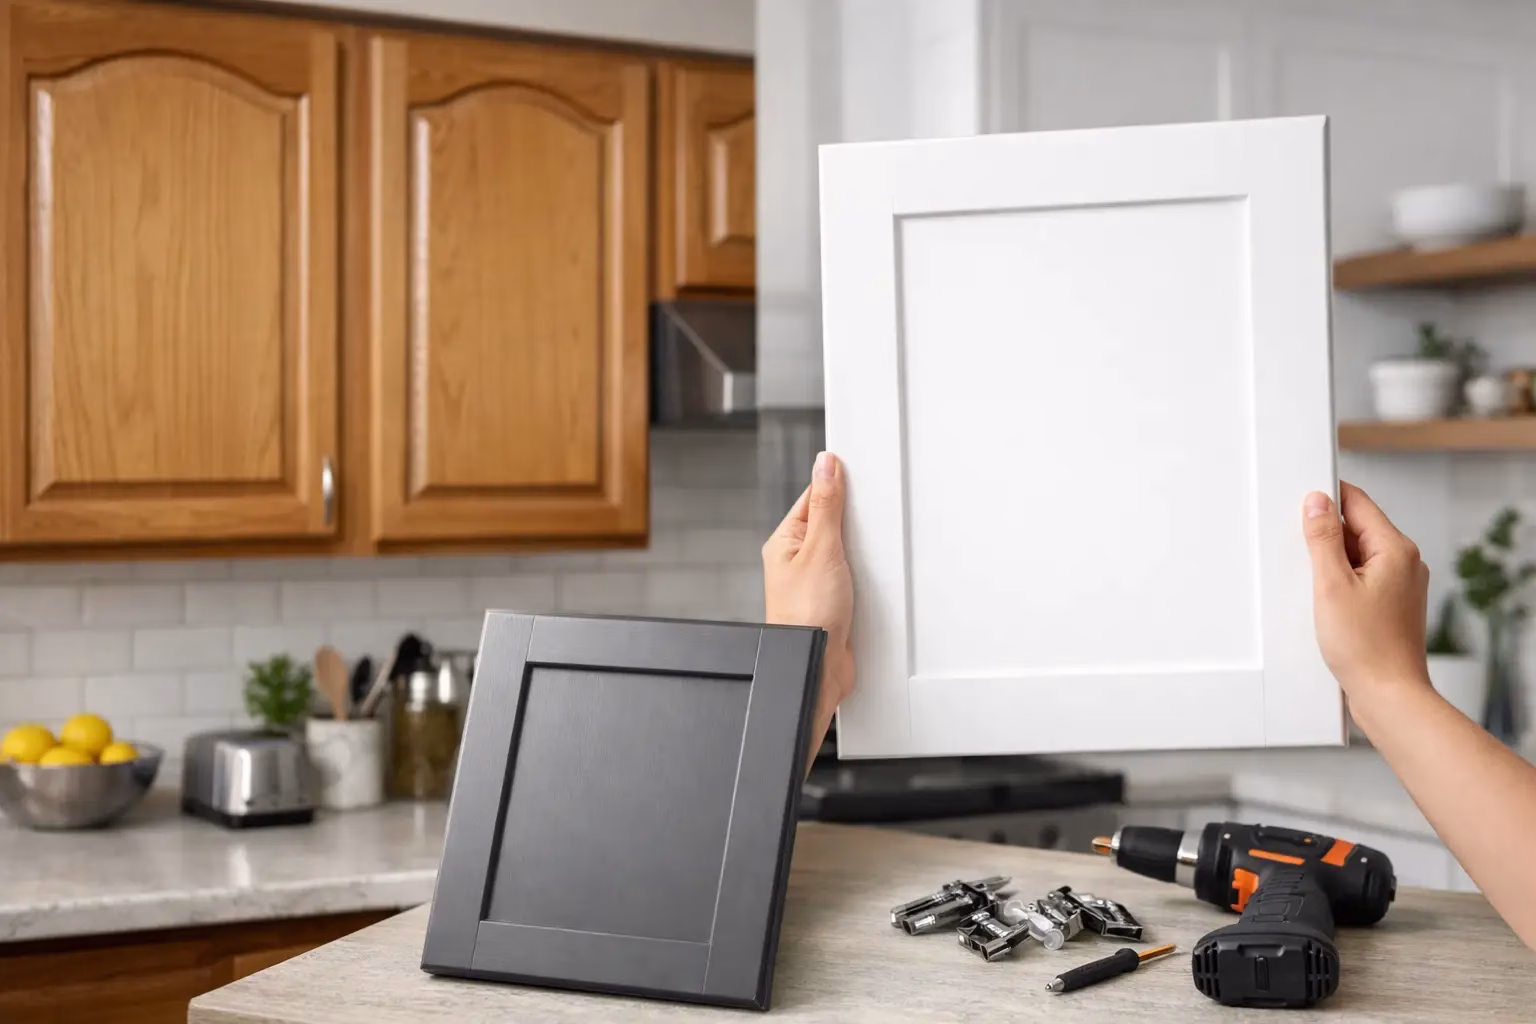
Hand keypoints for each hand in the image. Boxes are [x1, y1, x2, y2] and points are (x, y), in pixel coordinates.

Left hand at [763, 452, 854, 764]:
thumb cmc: (806, 616)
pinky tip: (876, 579)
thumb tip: (825, 465)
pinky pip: (856, 577)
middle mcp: (798, 561)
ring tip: (872, 556)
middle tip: (871, 521)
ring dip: (863, 554)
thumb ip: (826, 506)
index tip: (859, 477)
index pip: (813, 499)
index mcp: (785, 543)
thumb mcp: (821, 549)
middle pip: (832, 525)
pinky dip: (868, 576)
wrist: (817, 667)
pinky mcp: (835, 601)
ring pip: (848, 552)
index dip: (837, 488)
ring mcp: (817, 582)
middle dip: (855, 524)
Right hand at [1302, 482, 1431, 704]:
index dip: (1327, 498)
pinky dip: (1340, 582)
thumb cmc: (1366, 647)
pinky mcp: (1391, 604)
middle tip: (1302, 554)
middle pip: (1357, 528)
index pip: (1358, 503)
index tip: (1300, 501)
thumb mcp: (1332, 585)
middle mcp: (1405, 563)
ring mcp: (1400, 585)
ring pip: (1358, 555)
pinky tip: (1326, 602)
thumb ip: (1323, 538)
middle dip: (1325, 535)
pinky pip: (1361, 578)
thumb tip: (1317, 501)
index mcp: (1396, 550)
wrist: (1388, 695)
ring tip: (1317, 587)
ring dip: (1331, 562)